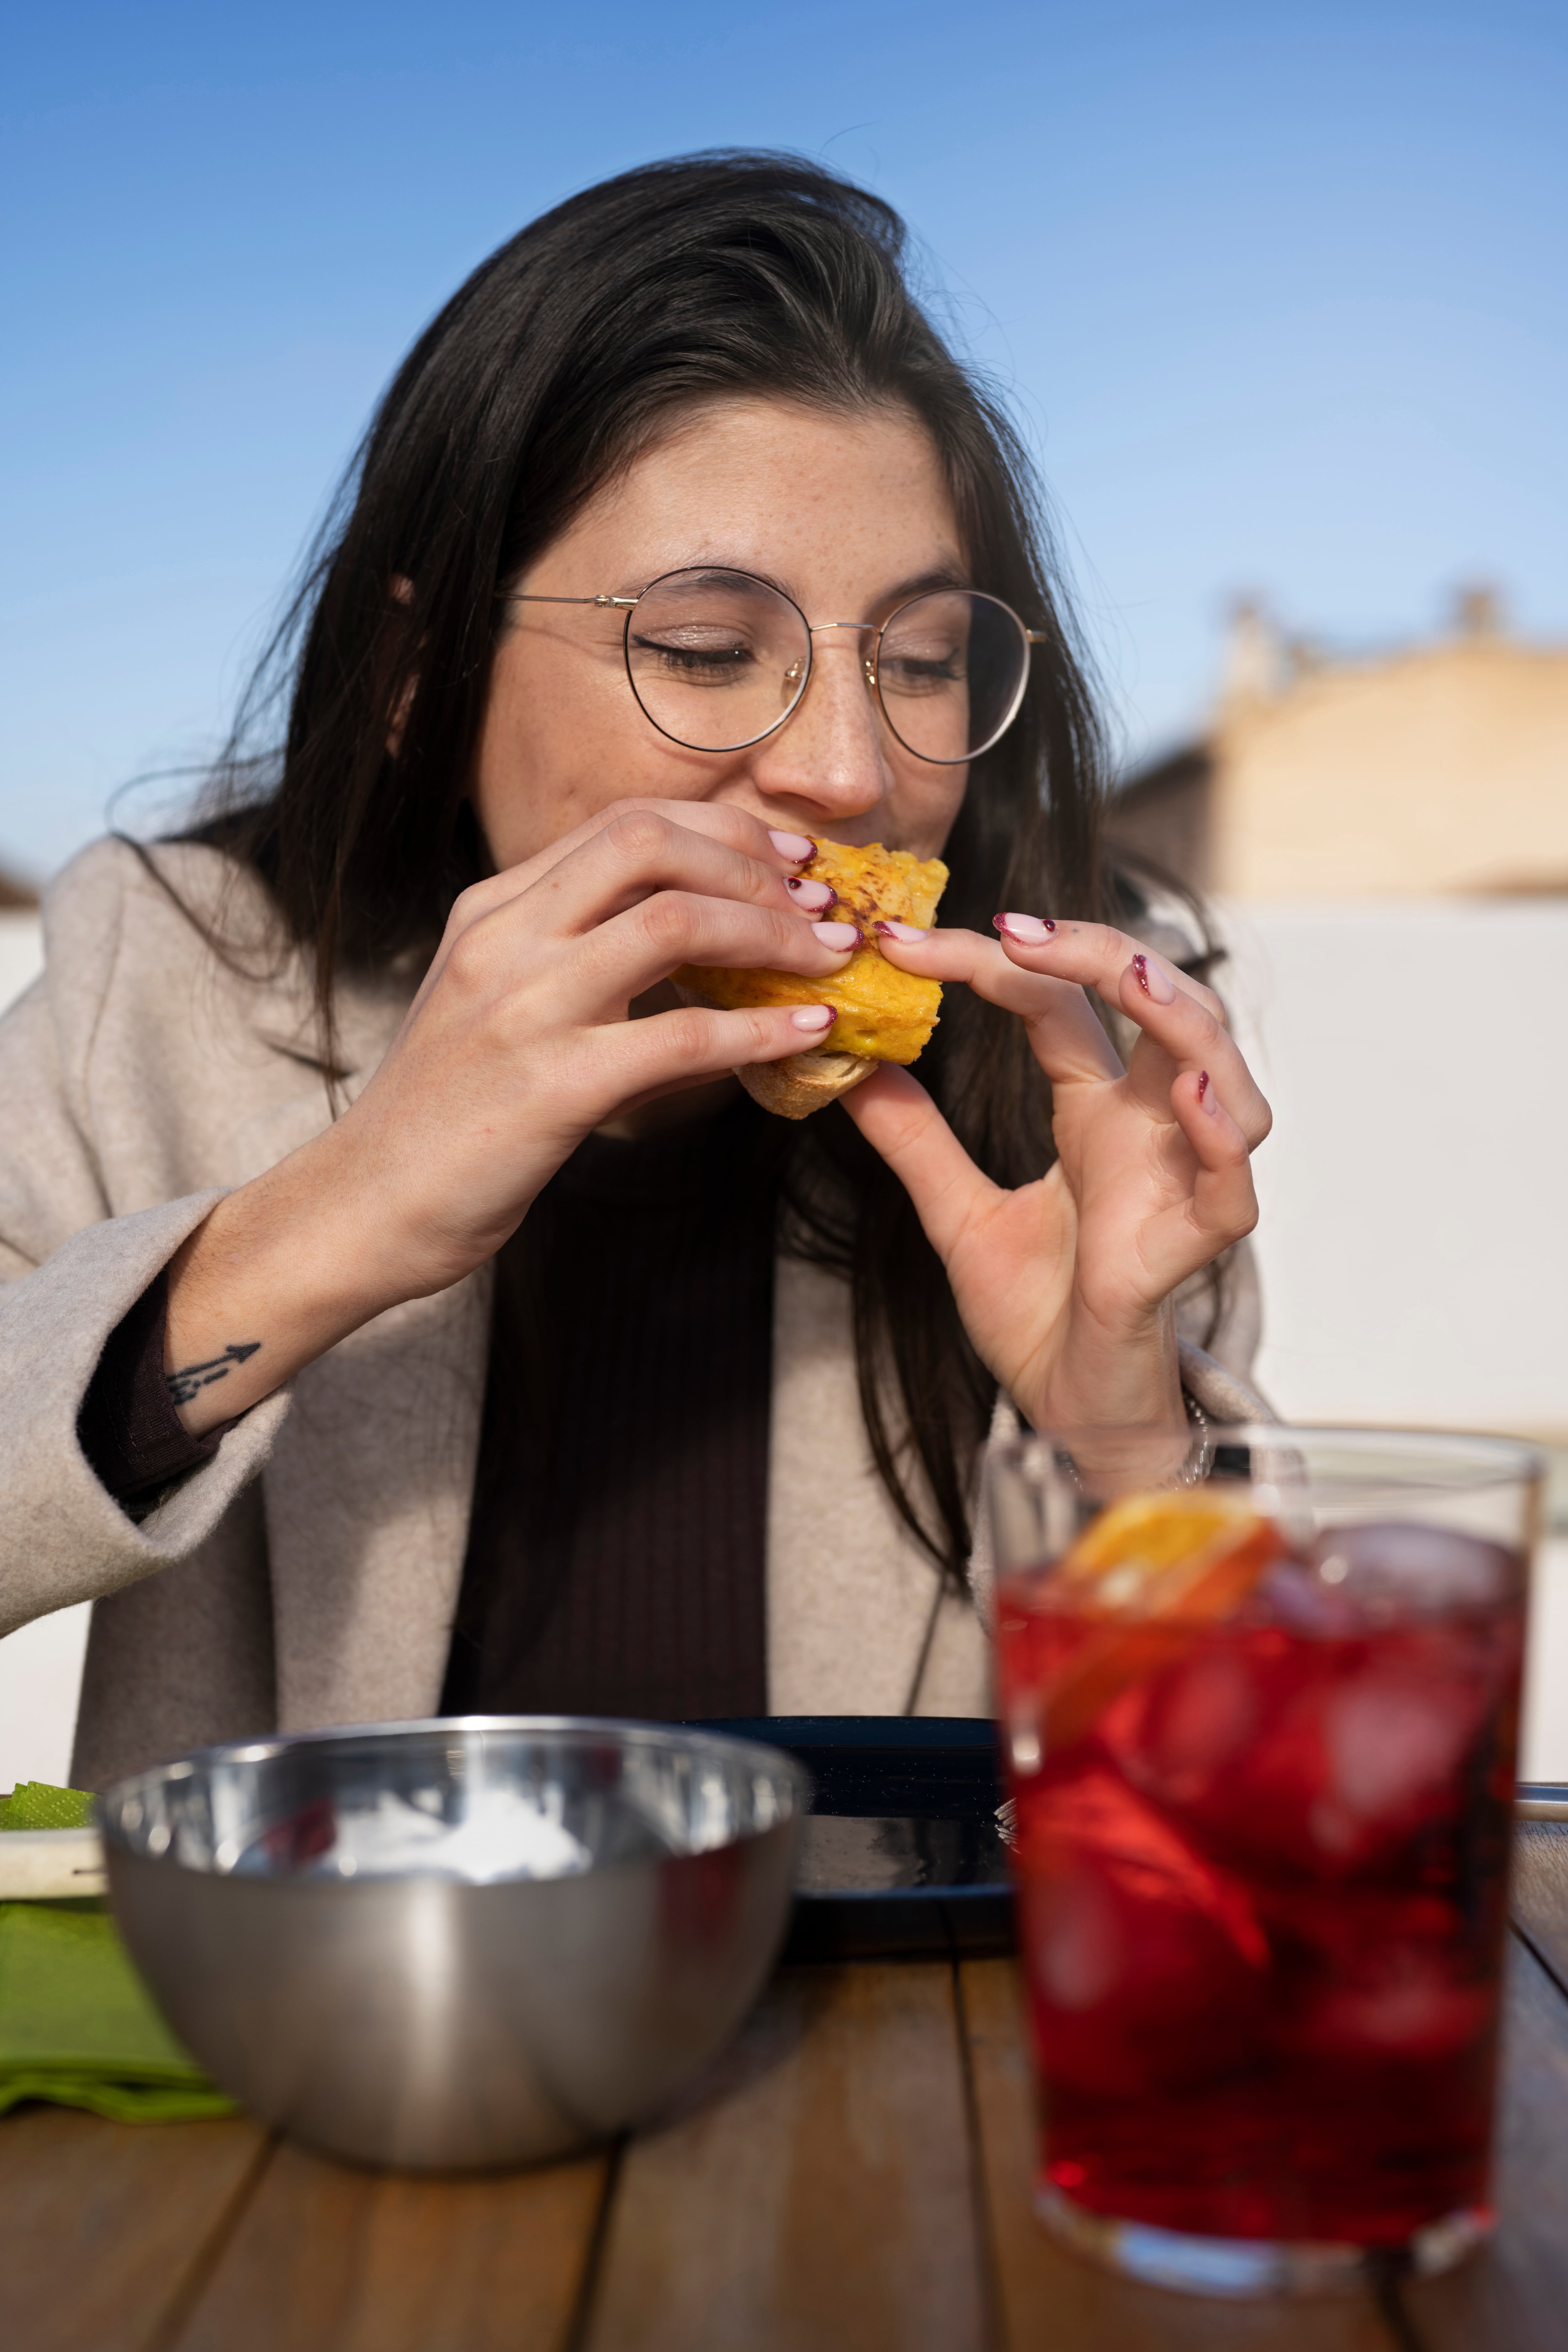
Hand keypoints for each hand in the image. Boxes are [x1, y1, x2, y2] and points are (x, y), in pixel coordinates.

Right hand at [165, 801, 857, 1428]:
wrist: (366, 1205)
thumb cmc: (447, 1114)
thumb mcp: (501, 1005)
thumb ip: (576, 958)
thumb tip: (695, 941)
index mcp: (492, 910)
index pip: (623, 825)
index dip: (721, 832)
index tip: (785, 863)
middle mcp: (503, 940)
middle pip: (649, 843)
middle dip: (752, 865)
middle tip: (817, 907)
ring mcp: (523, 1008)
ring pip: (672, 922)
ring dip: (770, 934)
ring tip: (828, 960)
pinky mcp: (551, 1086)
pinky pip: (680, 1037)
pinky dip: (760, 1031)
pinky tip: (807, 1034)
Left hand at [843, 916, 1271, 1433]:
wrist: (1063, 1407)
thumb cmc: (1037, 1310)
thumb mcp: (955, 1214)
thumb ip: (915, 1140)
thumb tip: (854, 1066)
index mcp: (1094, 1110)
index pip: (1058, 1005)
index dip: (993, 961)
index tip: (903, 940)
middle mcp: (1148, 1129)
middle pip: (1162, 1009)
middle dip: (1104, 953)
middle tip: (1021, 930)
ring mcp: (1179, 1183)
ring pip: (1221, 1077)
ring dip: (1183, 1020)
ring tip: (1128, 977)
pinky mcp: (1191, 1249)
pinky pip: (1231, 1186)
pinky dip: (1219, 1139)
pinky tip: (1191, 1101)